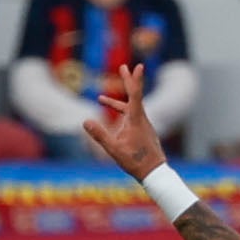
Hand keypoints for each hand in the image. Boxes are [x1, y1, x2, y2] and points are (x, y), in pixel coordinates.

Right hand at [83, 62, 168, 179]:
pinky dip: (120, 114)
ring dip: (116, 102)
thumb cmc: (136, 162)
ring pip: (130, 108)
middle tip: (124, 66)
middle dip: (128, 81)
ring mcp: (143, 125)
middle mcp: (141, 119)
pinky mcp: (142, 131)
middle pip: (135, 95)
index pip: (136, 95)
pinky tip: (111, 121)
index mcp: (136, 120)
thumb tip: (85, 121)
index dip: (134, 80)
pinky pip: (131, 117)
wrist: (154, 173)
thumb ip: (100, 135)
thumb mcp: (114, 149)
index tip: (138, 66)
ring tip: (100, 98)